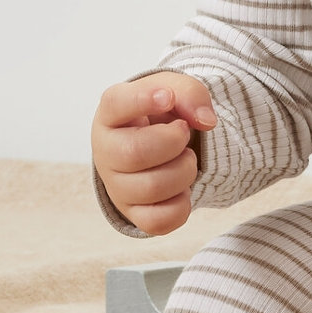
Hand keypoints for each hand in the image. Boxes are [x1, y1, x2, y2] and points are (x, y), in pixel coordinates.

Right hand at [93, 72, 216, 235]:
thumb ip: (190, 94)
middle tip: (183, 133)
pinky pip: (158, 221)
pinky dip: (181, 205)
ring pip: (151, 188)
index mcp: (110, 113)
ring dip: (184, 171)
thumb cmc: (159, 115)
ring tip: (185, 159)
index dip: (143, 100)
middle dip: (173, 142)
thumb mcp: (175, 91)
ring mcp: (116, 186)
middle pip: (135, 153)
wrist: (157, 143)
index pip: (116, 104)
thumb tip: (206, 121)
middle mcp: (106, 151)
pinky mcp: (133, 213)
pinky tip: (181, 188)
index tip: (167, 98)